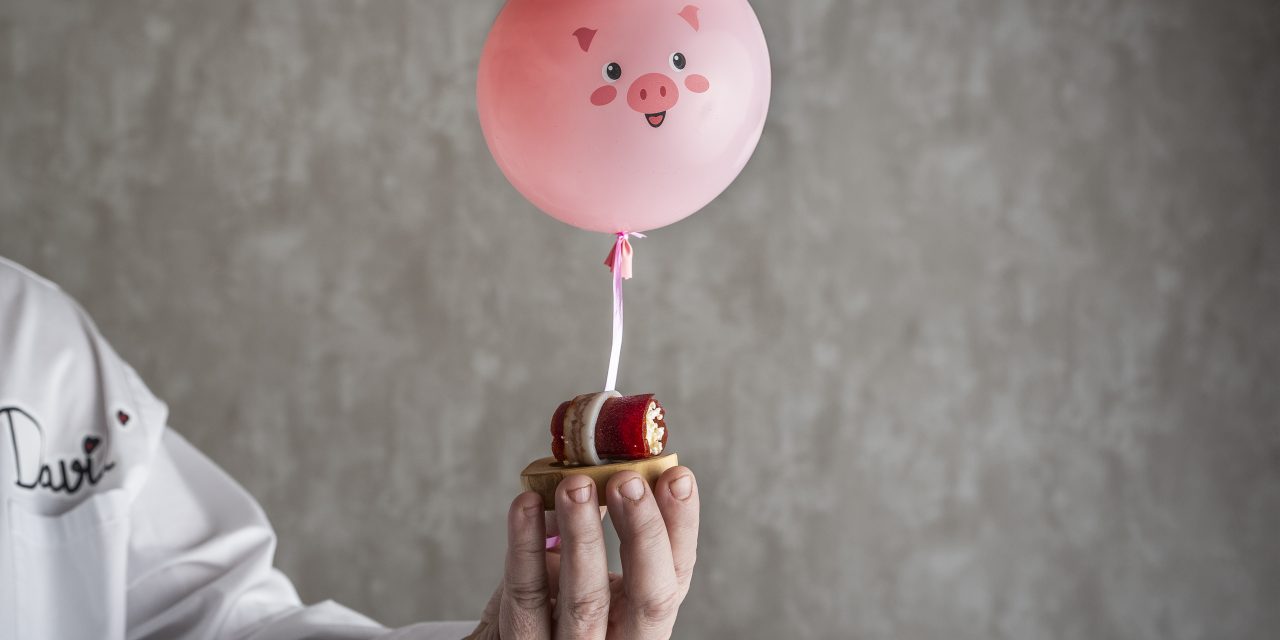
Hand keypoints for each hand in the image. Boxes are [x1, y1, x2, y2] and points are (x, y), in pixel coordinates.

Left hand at [468, 467, 699, 638]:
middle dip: (643, 533)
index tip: (676, 475)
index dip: (681, 526)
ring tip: (575, 484)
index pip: (677, 574)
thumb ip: (606, 525)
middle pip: (648, 597)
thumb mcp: (591, 572)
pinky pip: (526, 596)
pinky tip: (526, 504)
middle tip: (627, 480)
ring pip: (586, 600)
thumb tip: (609, 457)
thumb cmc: (555, 601)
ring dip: (583, 536)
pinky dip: (526, 545)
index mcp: (644, 617)